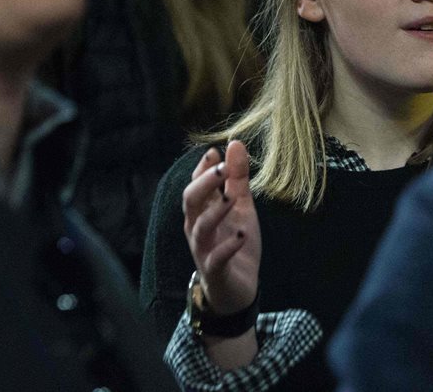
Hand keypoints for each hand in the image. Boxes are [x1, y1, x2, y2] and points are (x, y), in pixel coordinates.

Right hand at [183, 140, 260, 317]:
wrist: (237, 289)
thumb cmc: (235, 242)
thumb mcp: (241, 206)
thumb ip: (238, 178)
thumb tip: (235, 143)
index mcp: (202, 210)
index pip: (197, 183)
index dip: (203, 168)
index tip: (215, 152)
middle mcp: (197, 227)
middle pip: (191, 201)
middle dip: (205, 183)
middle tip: (222, 168)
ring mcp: (204, 249)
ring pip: (200, 227)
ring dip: (214, 211)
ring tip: (230, 198)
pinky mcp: (215, 270)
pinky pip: (216, 258)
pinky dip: (227, 247)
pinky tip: (241, 236)